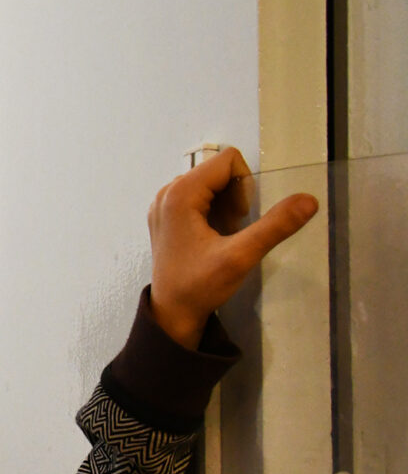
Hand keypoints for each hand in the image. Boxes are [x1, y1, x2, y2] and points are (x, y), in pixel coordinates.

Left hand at [147, 146, 318, 348]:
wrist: (172, 313)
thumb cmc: (199, 286)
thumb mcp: (240, 257)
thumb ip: (275, 226)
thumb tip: (309, 200)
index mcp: (179, 194)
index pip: (228, 160)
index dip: (244, 185)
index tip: (240, 219)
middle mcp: (167, 192)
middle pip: (218, 170)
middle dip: (235, 197)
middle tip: (231, 230)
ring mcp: (164, 203)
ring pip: (211, 183)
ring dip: (226, 205)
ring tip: (221, 236)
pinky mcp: (167, 215)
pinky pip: (200, 196)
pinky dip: (213, 212)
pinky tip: (212, 237)